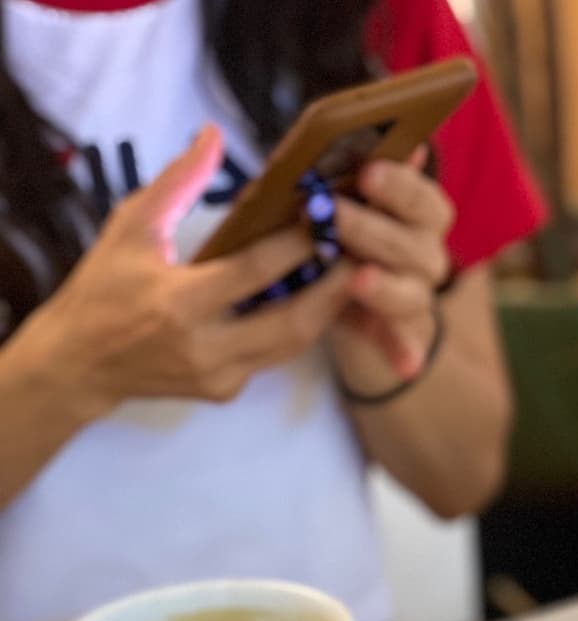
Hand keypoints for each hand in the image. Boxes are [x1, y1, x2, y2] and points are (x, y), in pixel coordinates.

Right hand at [25, 125, 359, 416]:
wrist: (80, 364)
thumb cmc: (103, 289)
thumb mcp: (132, 227)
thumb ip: (178, 182)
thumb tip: (214, 135)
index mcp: (180, 302)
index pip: (256, 271)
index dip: (297, 243)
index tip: (326, 214)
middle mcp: (206, 346)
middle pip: (293, 321)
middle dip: (333, 287)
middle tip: (360, 251)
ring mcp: (220, 375)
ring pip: (292, 345)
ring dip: (326, 310)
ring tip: (348, 272)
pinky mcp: (226, 391)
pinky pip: (274, 358)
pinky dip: (297, 328)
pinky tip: (315, 299)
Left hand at [330, 150, 454, 386]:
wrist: (332, 278)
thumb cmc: (336, 222)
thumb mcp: (339, 192)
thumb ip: (351, 172)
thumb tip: (388, 143)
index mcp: (421, 214)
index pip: (424, 199)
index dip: (400, 186)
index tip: (367, 173)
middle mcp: (426, 255)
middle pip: (414, 246)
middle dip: (372, 229)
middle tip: (331, 214)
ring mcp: (415, 295)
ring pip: (410, 293)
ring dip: (385, 286)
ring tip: (358, 279)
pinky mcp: (397, 331)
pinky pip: (404, 342)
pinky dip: (405, 352)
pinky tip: (407, 365)